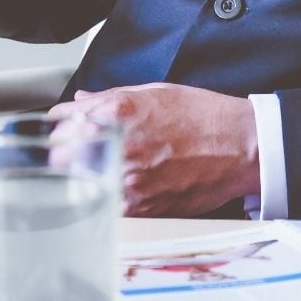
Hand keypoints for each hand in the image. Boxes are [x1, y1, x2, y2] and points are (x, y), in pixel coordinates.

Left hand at [49, 83, 260, 216]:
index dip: (59, 128)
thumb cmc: (204, 117)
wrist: (241, 147)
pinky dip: (105, 199)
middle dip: (63, 155)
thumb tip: (81, 101)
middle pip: (60, 158)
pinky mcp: (142, 207)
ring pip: (79, 187)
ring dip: (82, 180)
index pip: (62, 123)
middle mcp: (119, 147)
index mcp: (118, 113)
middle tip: (72, 155)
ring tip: (98, 173)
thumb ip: (110, 98)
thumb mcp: (155, 93)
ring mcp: (129, 180)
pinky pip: (106, 206)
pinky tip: (118, 190)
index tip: (61, 131)